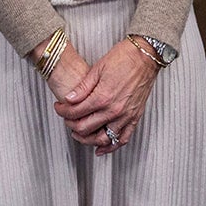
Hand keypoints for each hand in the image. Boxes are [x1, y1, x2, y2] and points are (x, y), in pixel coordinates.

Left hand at [55, 38, 158, 152]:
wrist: (145, 57)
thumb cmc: (123, 59)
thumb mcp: (97, 69)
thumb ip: (82, 88)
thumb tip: (68, 99)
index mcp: (102, 97)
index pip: (75, 112)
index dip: (62, 111)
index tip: (59, 107)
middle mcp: (114, 110)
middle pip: (85, 128)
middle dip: (71, 124)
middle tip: (67, 118)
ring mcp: (126, 116)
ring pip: (102, 139)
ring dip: (87, 139)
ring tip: (78, 133)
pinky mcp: (135, 117)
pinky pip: (123, 139)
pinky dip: (111, 147)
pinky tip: (101, 148)